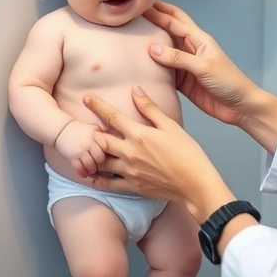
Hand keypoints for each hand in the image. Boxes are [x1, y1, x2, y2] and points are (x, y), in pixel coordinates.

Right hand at [53, 120, 106, 177]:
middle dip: (101, 165)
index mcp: (97, 135)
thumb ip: (105, 136)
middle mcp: (90, 142)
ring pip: (91, 165)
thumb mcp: (95, 129)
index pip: (108, 148)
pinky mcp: (72, 156)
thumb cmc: (81, 130)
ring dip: (92, 171)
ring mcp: (80, 150)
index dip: (111, 156)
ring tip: (92, 171)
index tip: (111, 160)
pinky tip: (84, 174)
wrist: (62, 129)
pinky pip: (79, 168)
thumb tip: (118, 146)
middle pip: (100, 159)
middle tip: (101, 168)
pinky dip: (82, 173)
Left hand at [83, 86, 235, 222]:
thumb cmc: (188, 154)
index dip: (97, 106)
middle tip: (80, 125)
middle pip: (101, 140)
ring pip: (101, 162)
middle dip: (89, 131)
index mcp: (140, 135)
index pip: (112, 117)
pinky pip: (108, 184)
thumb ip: (150, 108)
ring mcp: (129, 171)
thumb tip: (136, 90)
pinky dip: (96, 179)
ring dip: (91, 154)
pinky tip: (88, 175)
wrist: (196, 184)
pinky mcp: (132, 186)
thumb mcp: (171, 126)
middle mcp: (130, 152)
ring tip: (82, 149)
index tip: (86, 98)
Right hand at [144, 0, 262, 126]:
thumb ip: (178, 58)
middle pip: (170, 27)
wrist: (240, 106)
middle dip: (155, 17)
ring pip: (164, 48)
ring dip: (151, 41)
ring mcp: (186, 64)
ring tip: (133, 34)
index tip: (140, 5)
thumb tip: (153, 48)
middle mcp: (190, 48)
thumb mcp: (203, 66)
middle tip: (136, 11)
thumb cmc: (229, 82)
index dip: (158, 11)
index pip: (174, 21)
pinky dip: (153, 66)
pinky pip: (164, 70)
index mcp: (198, 39)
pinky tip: (140, 64)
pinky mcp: (183, 81)